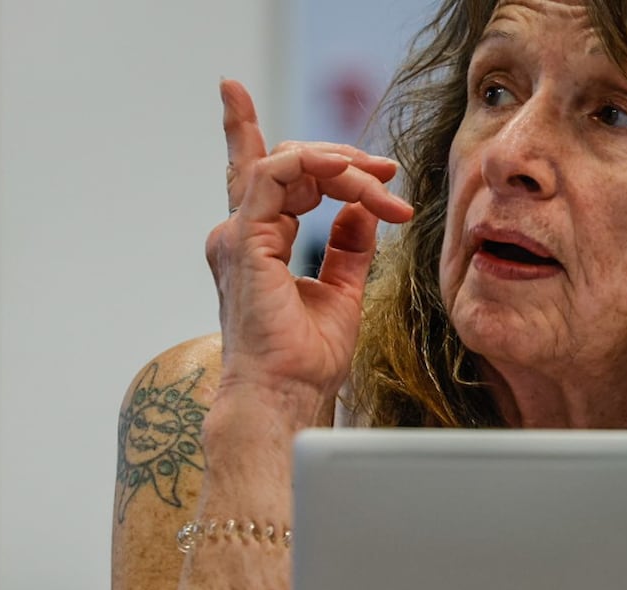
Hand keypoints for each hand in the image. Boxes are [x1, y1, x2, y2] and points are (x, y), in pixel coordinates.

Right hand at [205, 79, 415, 424]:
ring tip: (381, 182)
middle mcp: (242, 234)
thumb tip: (364, 212)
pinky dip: (313, 163)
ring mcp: (239, 234)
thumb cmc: (305, 361)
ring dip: (340, 165)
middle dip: (341, 158)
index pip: (274, 178)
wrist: (286, 395)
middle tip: (387, 171)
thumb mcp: (342, 293)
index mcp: (258, 244)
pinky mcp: (245, 239)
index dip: (317, 158)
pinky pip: (274, 175)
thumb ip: (347, 249)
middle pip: (285, 163)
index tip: (379, 174)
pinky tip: (350, 174)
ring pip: (287, 163)